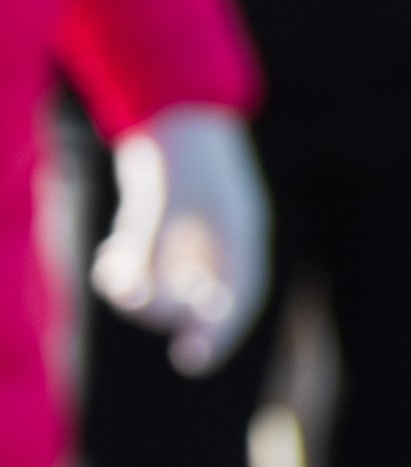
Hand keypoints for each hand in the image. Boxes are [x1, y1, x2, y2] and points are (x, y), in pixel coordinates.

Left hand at [88, 105, 266, 375]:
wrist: (167, 105)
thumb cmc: (176, 152)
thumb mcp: (162, 200)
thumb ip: (149, 249)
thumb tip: (134, 296)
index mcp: (243, 236)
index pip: (240, 299)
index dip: (220, 334)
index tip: (191, 361)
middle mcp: (222, 242)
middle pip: (202, 298)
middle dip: (165, 307)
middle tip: (132, 298)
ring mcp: (193, 235)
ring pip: (170, 284)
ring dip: (139, 289)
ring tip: (114, 268)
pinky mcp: (164, 226)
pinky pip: (148, 266)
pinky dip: (127, 269)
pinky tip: (111, 256)